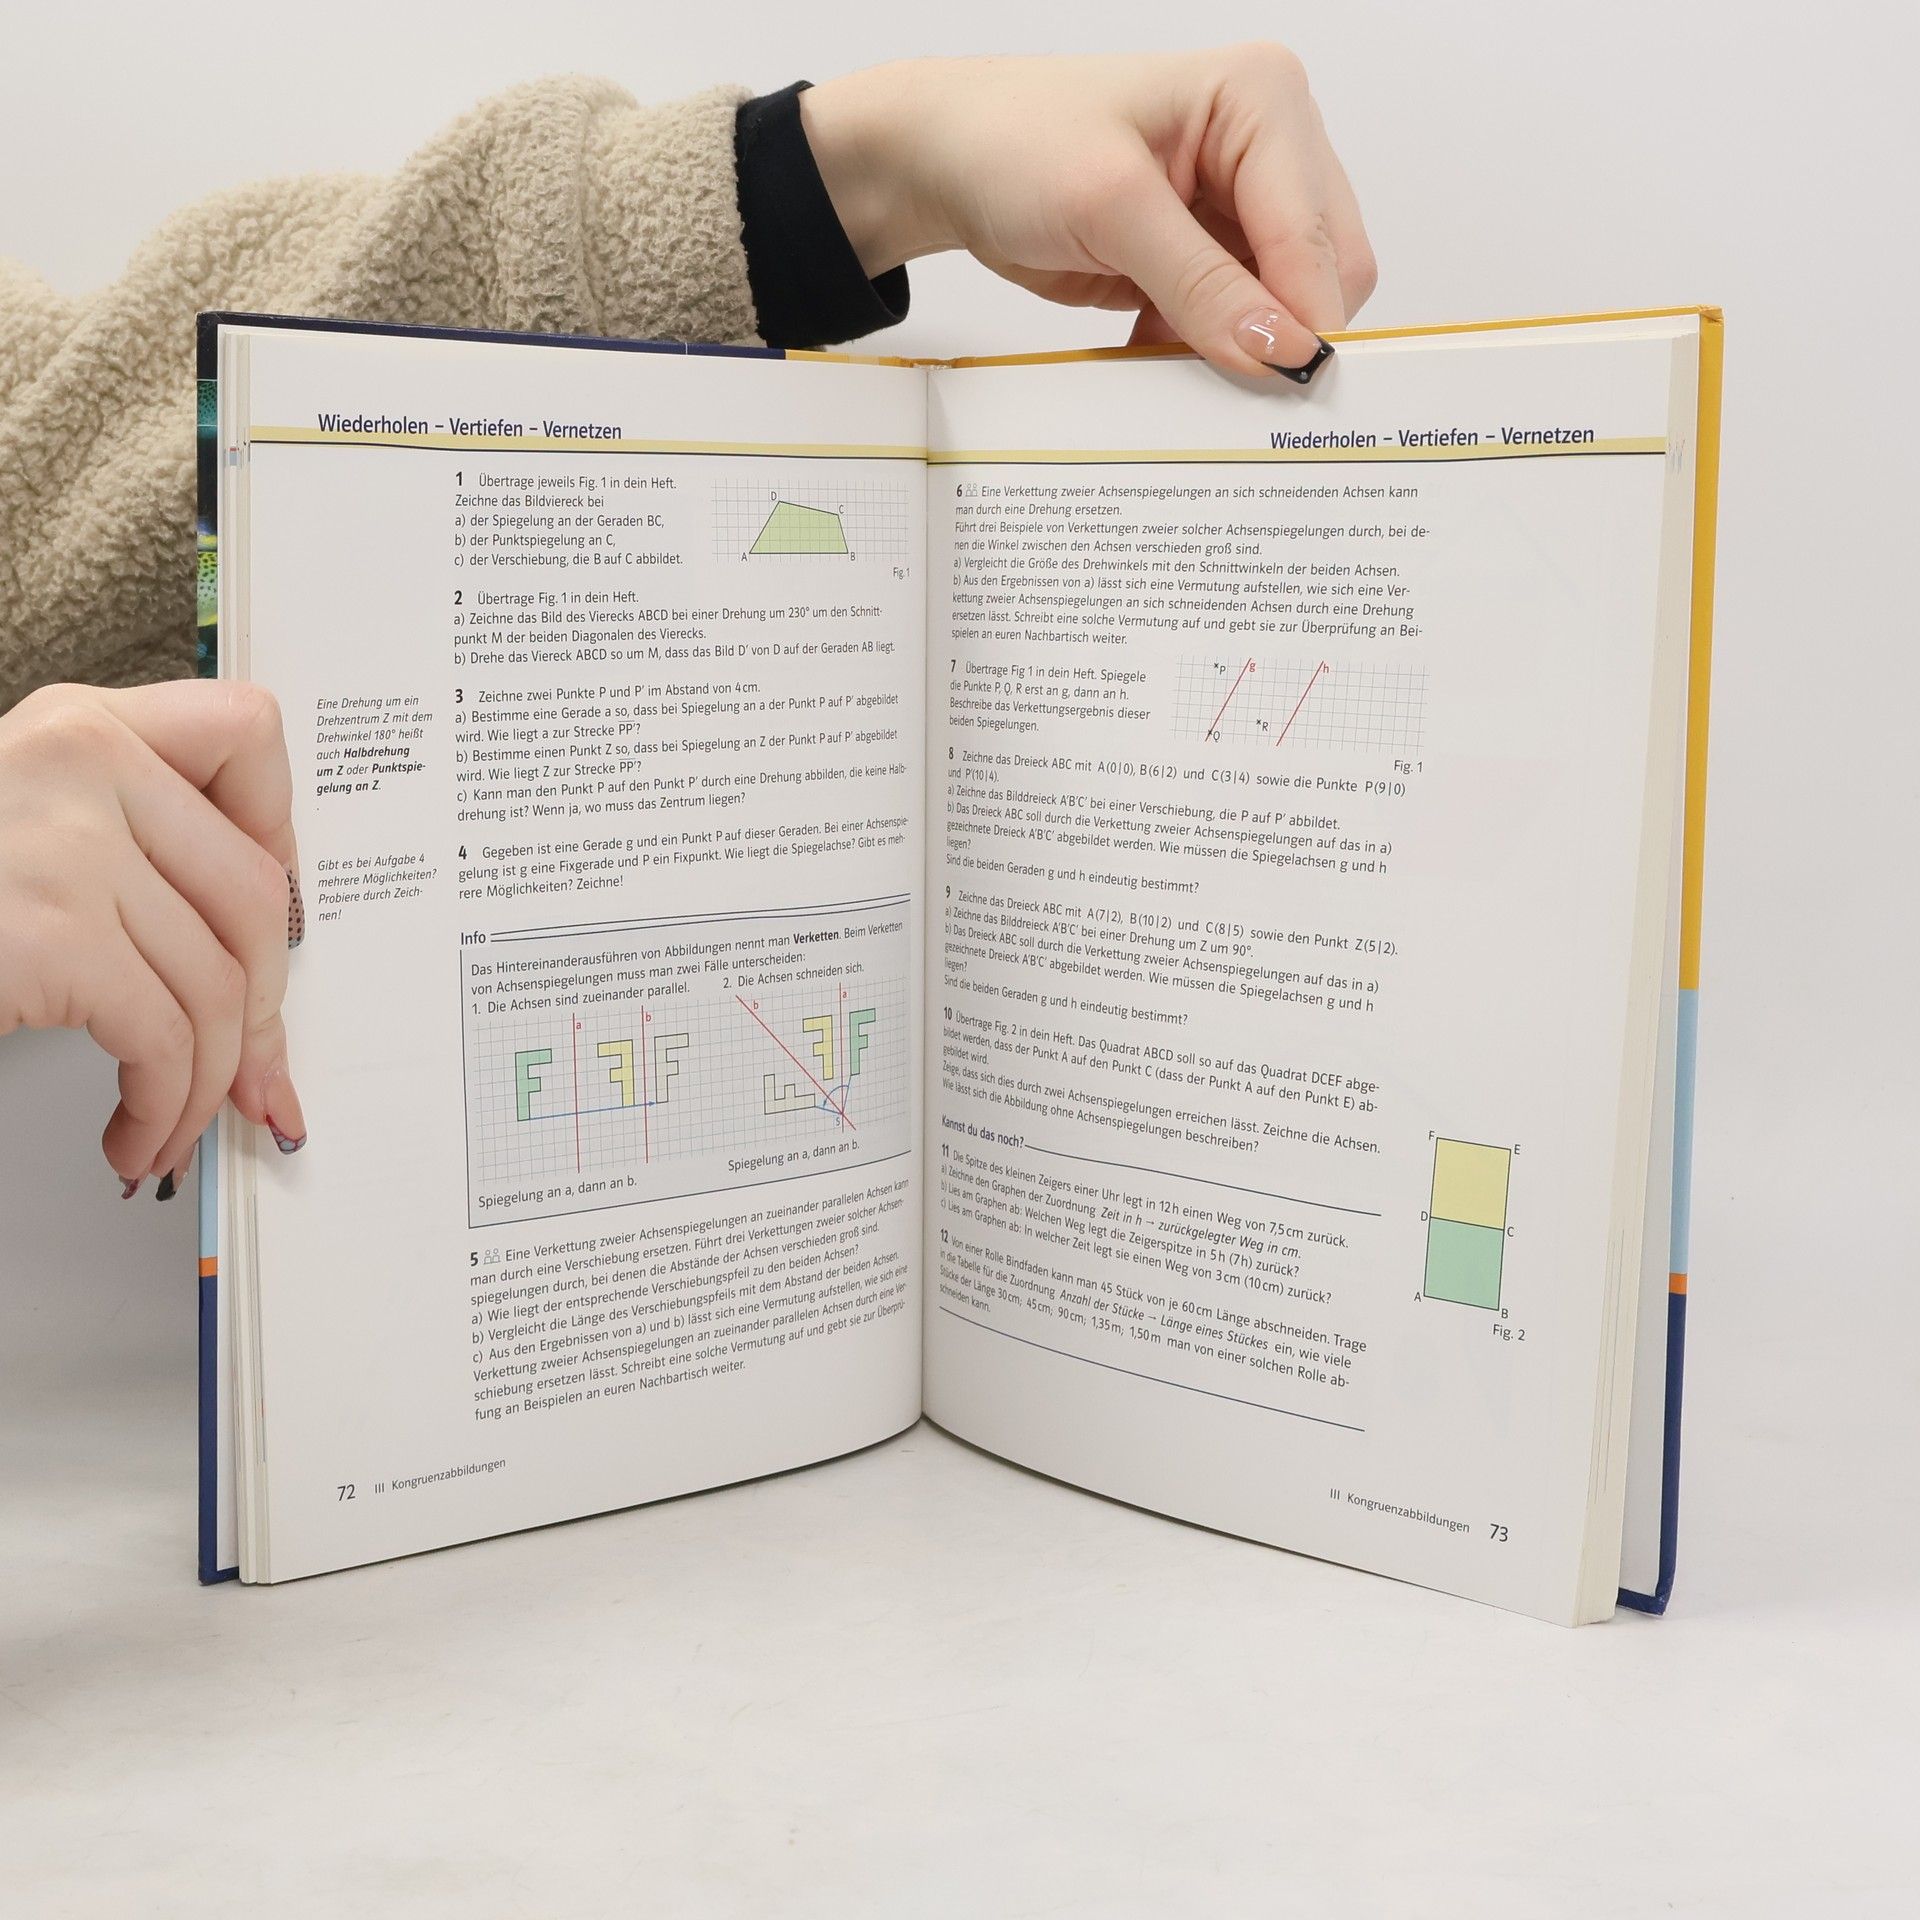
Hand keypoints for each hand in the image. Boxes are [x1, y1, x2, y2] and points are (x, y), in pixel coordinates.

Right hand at [0, 682, 306, 1197]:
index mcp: (81, 726)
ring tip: (170, 1125)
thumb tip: (255, 990)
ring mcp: (65, 844)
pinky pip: (164, 1040)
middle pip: (255, 890)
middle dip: (261, 1009)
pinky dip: (164, 1109)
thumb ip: (137, 864)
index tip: (271, 920)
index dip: (279, 836)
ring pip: (216, 982)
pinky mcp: (51, 934)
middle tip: (244, 1073)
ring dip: (206, 1083)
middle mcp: (80, 760)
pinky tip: (134, 1134)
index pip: (244, 736)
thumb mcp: (34, 841)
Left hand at [801, 45, 1376, 376]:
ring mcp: (1239, 205)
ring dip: (1234, 348)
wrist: (948, 162)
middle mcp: (1269, 148)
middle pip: (1320, 275)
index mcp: (1264, 102)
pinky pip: (1236, 324)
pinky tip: (1149, 347)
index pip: (1317, 236)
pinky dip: (1200, 350)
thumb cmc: (1013, 142)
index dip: (1307, 321)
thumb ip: (1202, 284)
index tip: (1286, 394)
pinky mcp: (1207, 254)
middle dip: (1276, 336)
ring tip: (1165, 355)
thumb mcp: (1109, 210)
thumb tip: (1280, 351)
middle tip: (1227, 391)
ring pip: (1282, 308)